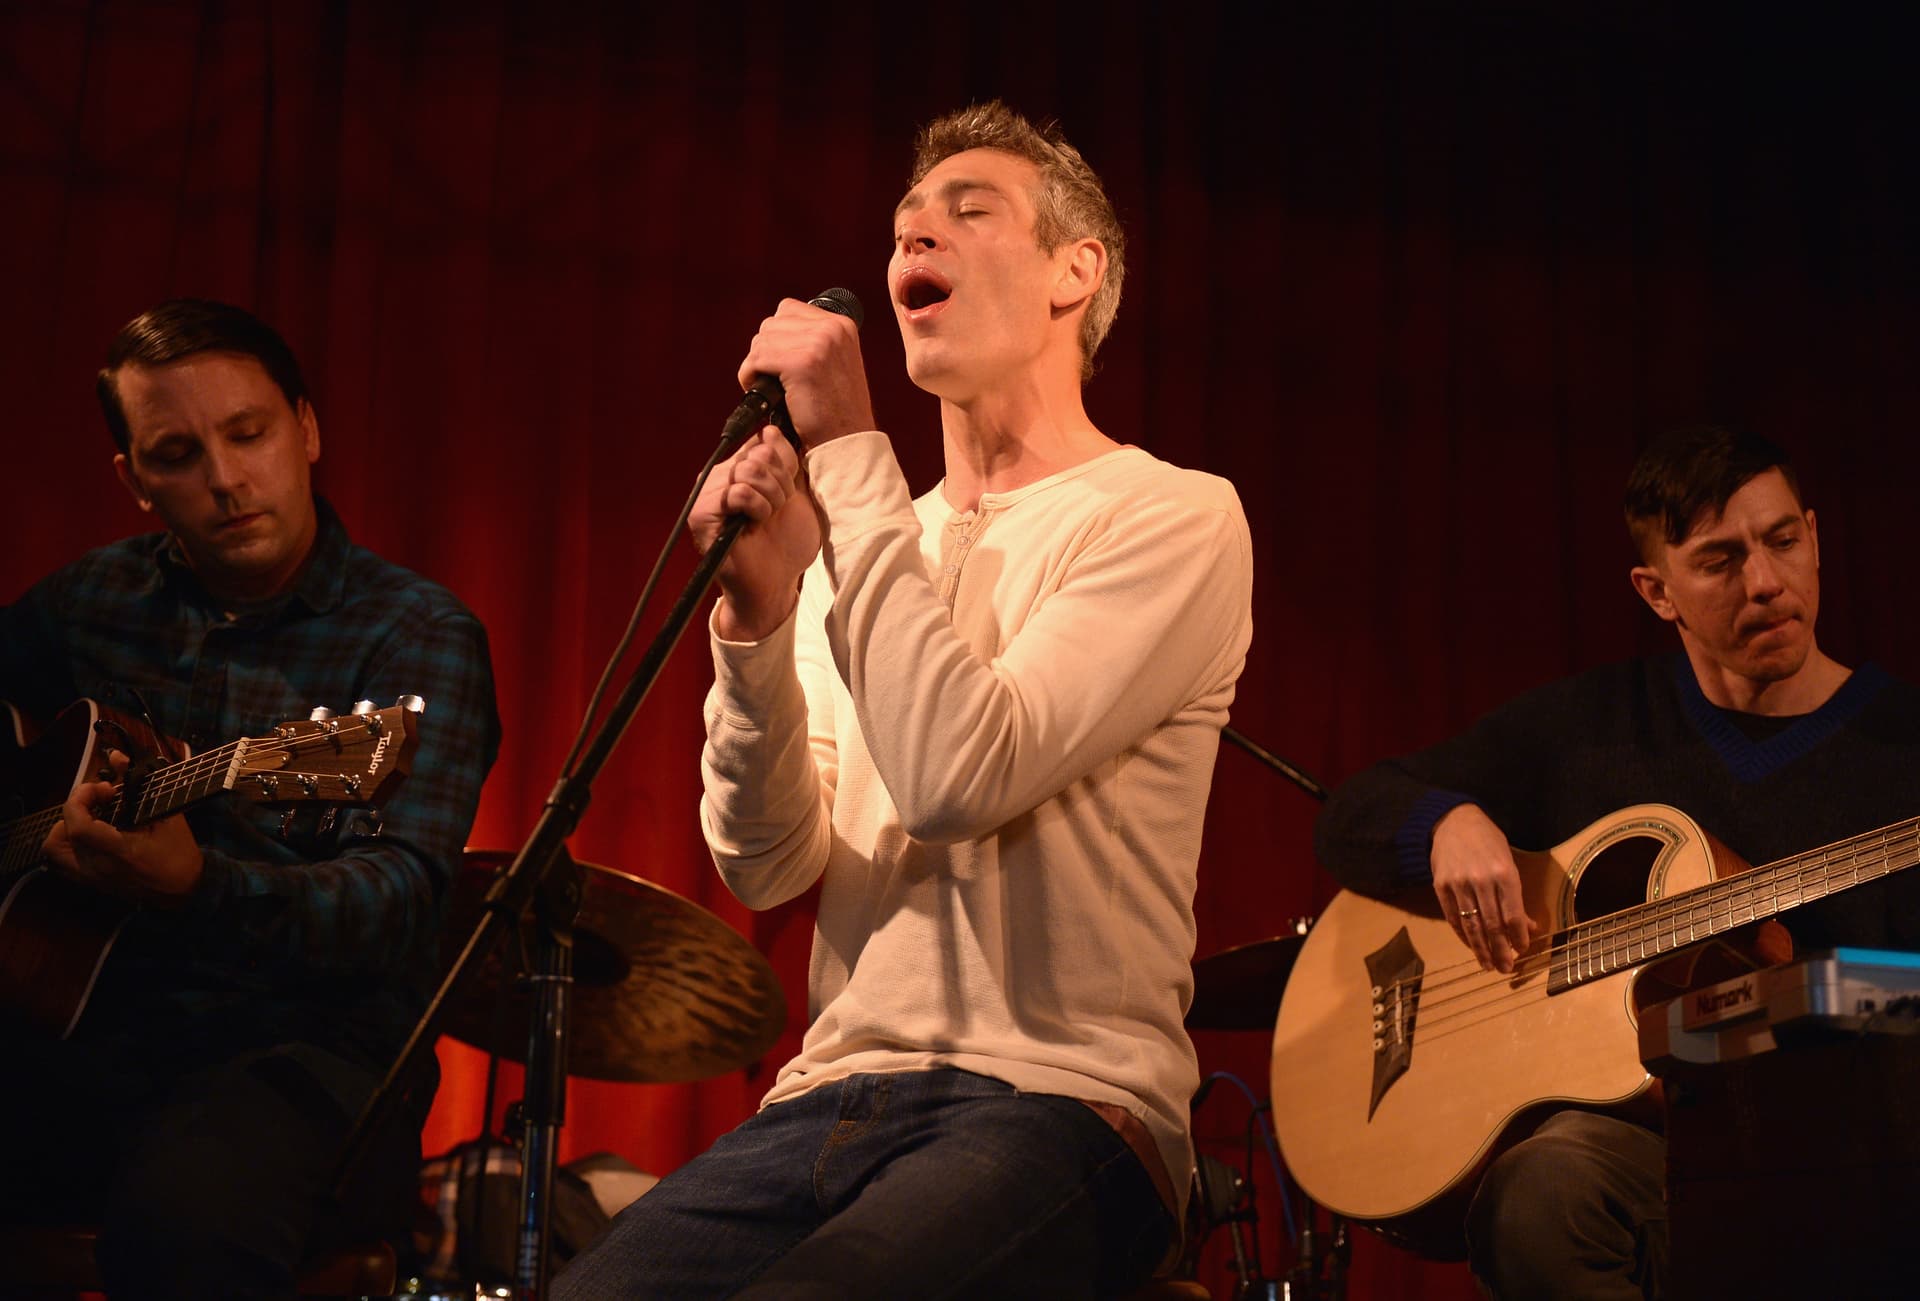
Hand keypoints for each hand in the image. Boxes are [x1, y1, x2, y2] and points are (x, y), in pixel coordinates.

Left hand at [41, 750, 204, 903]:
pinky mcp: (91, 883)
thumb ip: (139, 784)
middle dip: (71, 813)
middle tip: (96, 804)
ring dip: (65, 830)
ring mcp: (91, 878)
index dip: (81, 799)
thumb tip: (116, 756)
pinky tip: (90, 835)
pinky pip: (62, 863)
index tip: (102, 788)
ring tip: (90, 819)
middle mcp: (98, 868)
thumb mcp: (167, 815)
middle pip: (56, 840)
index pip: (78, 827)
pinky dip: (68, 844)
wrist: (184, 889)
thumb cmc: (179, 852)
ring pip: (54, 854)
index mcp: (119, 852)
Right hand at [691, 429, 822, 640]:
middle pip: (759, 453)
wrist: (776, 582)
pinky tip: (754, 524)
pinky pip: (738, 492)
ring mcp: (708, 494)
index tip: (788, 490)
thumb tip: (770, 431)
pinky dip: (756, 508)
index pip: (764, 441)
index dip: (785, 465)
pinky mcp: (702, 513)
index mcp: (740, 468)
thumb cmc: (786, 543)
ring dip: (770, 498)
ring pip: (749, 470)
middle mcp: (720, 476)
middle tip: (776, 509)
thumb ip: (786, 460)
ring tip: (766, 518)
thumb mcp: (797, 494)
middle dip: (780, 483)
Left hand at [736, 297, 873, 448]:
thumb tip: (772, 334)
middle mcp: (833, 328)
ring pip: (762, 340)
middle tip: (771, 378)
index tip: (778, 363)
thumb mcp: (834, 364)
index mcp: (842, 324)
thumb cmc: (835, 411)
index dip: (776, 337)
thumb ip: (813, 341)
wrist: (846, 442)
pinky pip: (757, 358)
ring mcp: (819, 343)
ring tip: (769, 387)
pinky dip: (750, 375)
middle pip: (772, 323)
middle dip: (765, 351)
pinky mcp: (802, 363)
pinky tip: (761, 393)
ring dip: (756, 364)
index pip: (789, 310)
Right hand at [1430, 803, 1534, 972]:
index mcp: (1504, 873)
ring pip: (1472, 925)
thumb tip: (1529, 926)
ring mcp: (1459, 884)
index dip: (1518, 937)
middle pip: (1493, 925)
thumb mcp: (1509, 862)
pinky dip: (1463, 935)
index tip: (1522, 951)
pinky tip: (1471, 946)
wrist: (1452, 821)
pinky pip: (1453, 917)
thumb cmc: (1488, 841)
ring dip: (1481, 949)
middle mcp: (1481, 881)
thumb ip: (1517, 895)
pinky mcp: (1441, 886)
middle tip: (1506, 969)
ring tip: (1489, 965)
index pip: (1513, 915)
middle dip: (1500, 951)